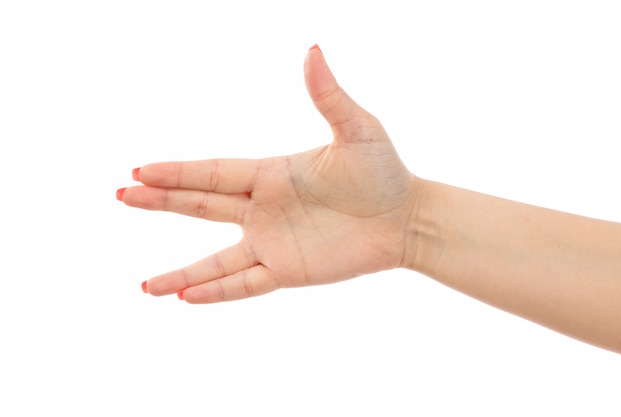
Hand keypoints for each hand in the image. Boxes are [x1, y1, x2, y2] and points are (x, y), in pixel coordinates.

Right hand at [117, 46, 418, 302]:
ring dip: (179, 271)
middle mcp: (263, 209)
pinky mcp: (288, 270)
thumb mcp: (356, 129)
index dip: (176, 172)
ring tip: (143, 286)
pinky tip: (185, 298)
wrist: (406, 217)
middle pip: (200, 206)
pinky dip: (216, 292)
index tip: (140, 170)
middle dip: (160, 201)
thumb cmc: (384, 171)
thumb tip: (312, 49)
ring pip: (215, 260)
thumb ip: (328, 96)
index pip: (212, 172)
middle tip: (121, 195)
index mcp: (271, 174)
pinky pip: (245, 283)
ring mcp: (272, 243)